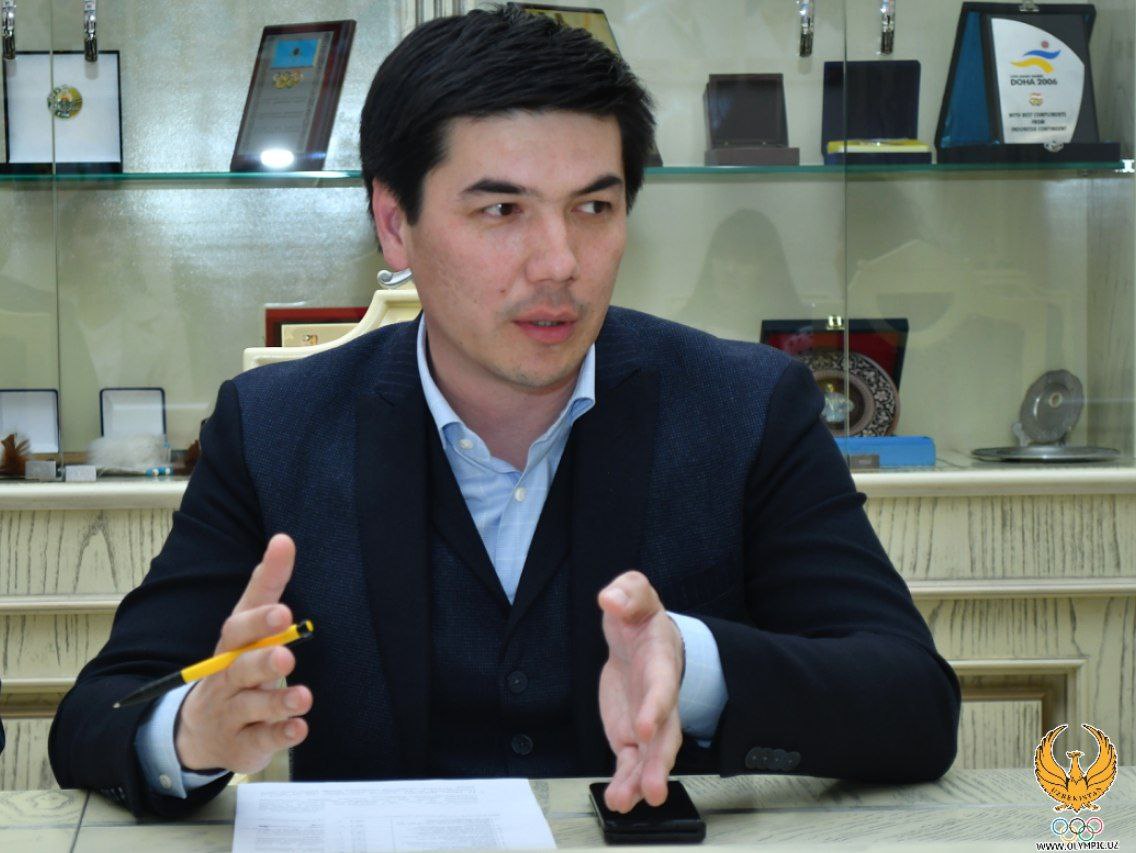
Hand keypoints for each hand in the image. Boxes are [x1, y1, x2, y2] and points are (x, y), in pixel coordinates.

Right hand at [175, 533, 312, 773]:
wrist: (199, 730)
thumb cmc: (235, 666)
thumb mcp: (248, 627)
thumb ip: (267, 585)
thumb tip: (284, 539)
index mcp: (231, 646)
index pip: (239, 628)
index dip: (258, 620)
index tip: (282, 613)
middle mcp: (226, 678)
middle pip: (240, 668)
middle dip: (262, 662)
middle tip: (285, 657)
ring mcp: (232, 713)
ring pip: (252, 707)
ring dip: (277, 702)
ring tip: (302, 697)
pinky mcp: (243, 744)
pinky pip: (261, 741)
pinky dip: (280, 735)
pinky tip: (298, 729)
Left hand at [597, 571, 683, 812]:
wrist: (640, 639)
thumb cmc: (640, 618)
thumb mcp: (634, 594)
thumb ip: (628, 592)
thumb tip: (611, 596)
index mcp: (662, 663)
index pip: (662, 687)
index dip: (656, 707)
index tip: (646, 726)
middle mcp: (660, 698)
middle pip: (666, 734)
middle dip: (659, 762)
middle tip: (653, 788)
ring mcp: (648, 720)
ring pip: (650, 756)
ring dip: (641, 780)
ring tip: (628, 801)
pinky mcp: (632, 734)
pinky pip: (631, 762)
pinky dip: (625, 781)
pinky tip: (618, 799)